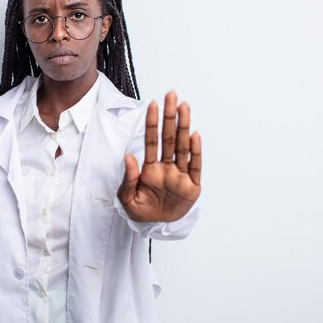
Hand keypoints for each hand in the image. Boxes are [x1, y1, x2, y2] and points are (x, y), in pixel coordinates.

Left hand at [117, 91, 201, 222]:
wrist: (157, 227)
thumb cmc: (141, 211)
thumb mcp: (127, 198)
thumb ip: (129, 178)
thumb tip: (129, 156)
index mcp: (150, 168)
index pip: (151, 141)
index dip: (152, 123)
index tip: (152, 104)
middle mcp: (166, 167)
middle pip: (168, 138)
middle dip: (170, 116)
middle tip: (171, 95)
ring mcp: (180, 175)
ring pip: (182, 147)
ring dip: (183, 126)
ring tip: (184, 107)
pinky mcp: (192, 186)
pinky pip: (194, 166)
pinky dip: (194, 151)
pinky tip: (194, 135)